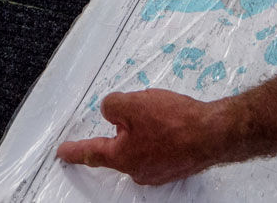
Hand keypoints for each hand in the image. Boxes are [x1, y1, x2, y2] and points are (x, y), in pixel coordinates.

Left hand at [56, 89, 221, 186]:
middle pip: (120, 147)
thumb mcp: (133, 103)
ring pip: (142, 146)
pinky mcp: (175, 166)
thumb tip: (109, 111)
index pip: (91, 153)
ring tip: (164, 114)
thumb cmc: (176, 122)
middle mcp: (138, 170)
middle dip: (125, 129)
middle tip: (140, 111)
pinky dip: (163, 135)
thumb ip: (112, 106)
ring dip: (147, 130)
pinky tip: (174, 123)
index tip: (62, 153)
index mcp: (122, 157)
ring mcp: (158, 171)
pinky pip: (160, 148)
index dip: (74, 151)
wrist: (214, 133)